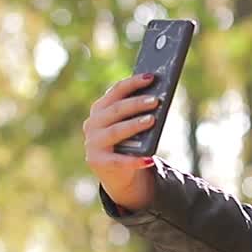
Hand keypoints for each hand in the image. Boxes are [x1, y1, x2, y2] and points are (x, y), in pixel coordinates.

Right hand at [83, 73, 161, 210]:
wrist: (116, 175)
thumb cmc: (127, 143)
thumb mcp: (129, 125)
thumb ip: (137, 113)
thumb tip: (158, 99)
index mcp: (99, 109)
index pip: (116, 91)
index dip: (133, 83)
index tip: (151, 77)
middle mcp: (92, 124)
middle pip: (116, 110)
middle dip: (136, 103)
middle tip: (156, 100)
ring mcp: (93, 143)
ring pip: (116, 131)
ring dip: (134, 125)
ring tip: (152, 120)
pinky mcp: (98, 162)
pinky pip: (118, 160)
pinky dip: (134, 160)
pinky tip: (149, 159)